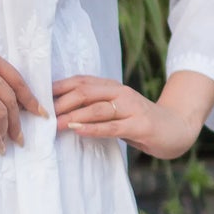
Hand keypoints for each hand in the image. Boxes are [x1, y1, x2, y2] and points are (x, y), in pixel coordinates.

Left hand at [52, 74, 202, 159]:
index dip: (57, 88)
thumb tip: (59, 114)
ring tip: (55, 124)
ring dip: (73, 116)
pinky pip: (112, 126)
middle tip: (42, 114)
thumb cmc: (139, 121)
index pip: (79, 82)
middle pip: (84, 92)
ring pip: (96, 108)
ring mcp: (131, 107)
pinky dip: (93, 128)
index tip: (36, 97)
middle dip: (61, 102)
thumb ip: (93, 108)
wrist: (176, 129)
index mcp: (111, 87)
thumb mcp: (114, 111)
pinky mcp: (139, 125)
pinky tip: (78, 131)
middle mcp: (120, 92)